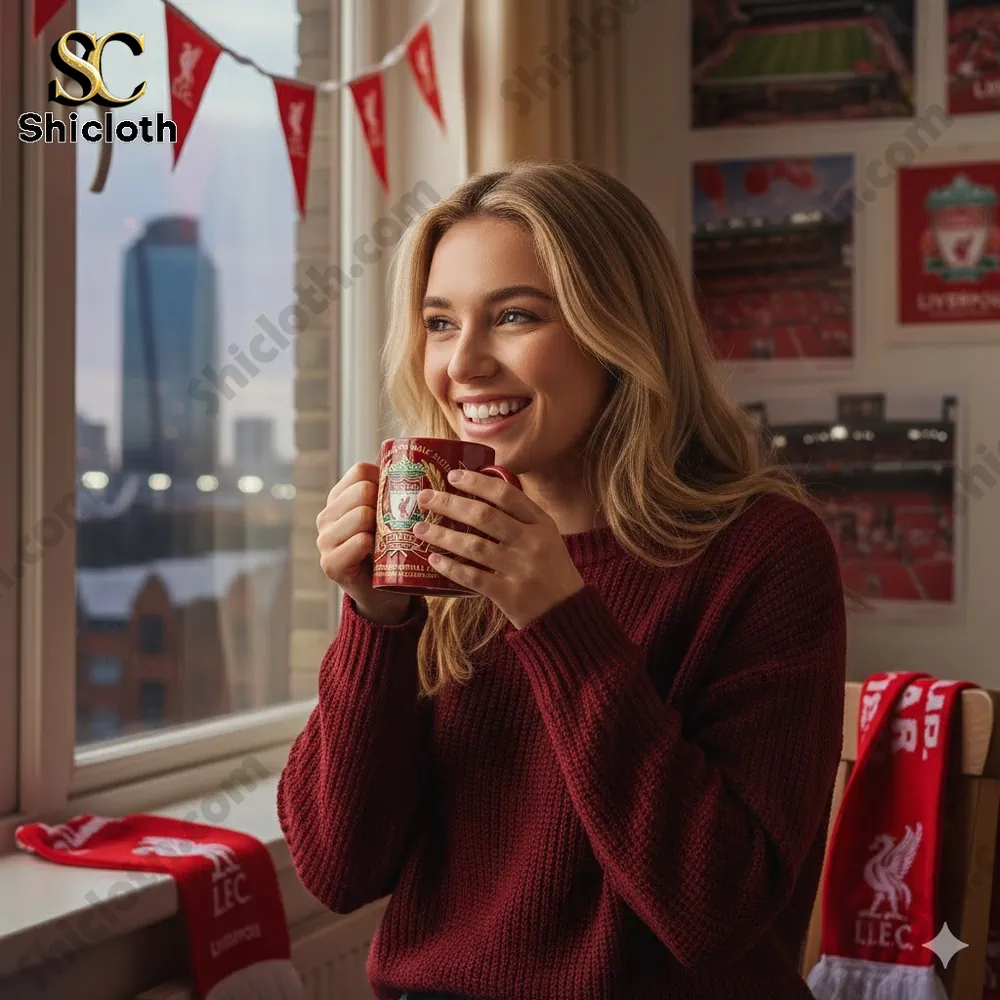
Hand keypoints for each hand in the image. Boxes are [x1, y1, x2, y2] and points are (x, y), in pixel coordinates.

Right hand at [316, 462, 411, 624]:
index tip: (398, 498)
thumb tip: (423, 461)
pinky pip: (360, 541)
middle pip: (362, 491)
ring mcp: (324, 540)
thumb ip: (393, 491)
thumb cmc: (391, 550)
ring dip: (382, 527)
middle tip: (397, 524)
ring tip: (389, 540)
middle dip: (386, 504)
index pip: (361, 470)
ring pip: (361, 515)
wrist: (384, 595)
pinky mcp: (330, 564)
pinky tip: (380, 555)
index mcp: (339, 499)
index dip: (384, 479)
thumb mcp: (389, 516)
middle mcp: (325, 517)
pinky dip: (375, 546)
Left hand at [412, 469, 584, 629]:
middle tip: (425, 498)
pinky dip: (450, 567)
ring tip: (420, 528)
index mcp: (541, 524)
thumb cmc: (551, 569)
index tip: (453, 476)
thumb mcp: (546, 537)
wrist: (567, 612)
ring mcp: (520, 569)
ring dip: (442, 535)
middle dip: (450, 503)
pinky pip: (473, 577)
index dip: (477, 482)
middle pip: (484, 516)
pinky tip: (433, 559)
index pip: (507, 494)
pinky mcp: (509, 594)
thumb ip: (520, 519)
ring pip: (474, 546)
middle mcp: (531, 543)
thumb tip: (478, 494)